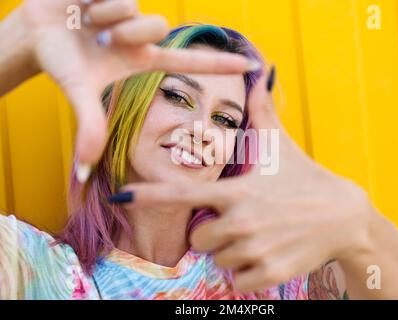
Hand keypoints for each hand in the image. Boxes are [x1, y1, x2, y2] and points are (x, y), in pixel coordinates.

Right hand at [18, 0, 255, 177]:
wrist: (36, 30)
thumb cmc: (61, 61)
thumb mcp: (80, 92)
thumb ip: (89, 127)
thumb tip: (84, 171)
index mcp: (144, 60)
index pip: (191, 62)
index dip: (222, 64)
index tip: (252, 65)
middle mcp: (144, 35)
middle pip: (157, 27)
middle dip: (124, 34)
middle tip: (98, 40)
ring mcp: (133, 11)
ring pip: (136, 8)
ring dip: (105, 16)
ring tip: (87, 22)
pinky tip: (82, 4)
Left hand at [116, 67, 376, 291]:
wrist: (344, 217)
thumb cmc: (306, 178)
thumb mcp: (281, 145)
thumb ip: (262, 111)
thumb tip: (258, 74)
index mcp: (236, 191)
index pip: (181, 194)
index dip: (148, 195)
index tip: (118, 197)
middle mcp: (239, 221)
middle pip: (198, 238)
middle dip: (213, 232)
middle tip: (244, 221)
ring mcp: (254, 249)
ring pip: (219, 259)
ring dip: (234, 250)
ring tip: (262, 234)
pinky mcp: (268, 273)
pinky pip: (238, 279)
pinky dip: (249, 270)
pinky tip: (270, 253)